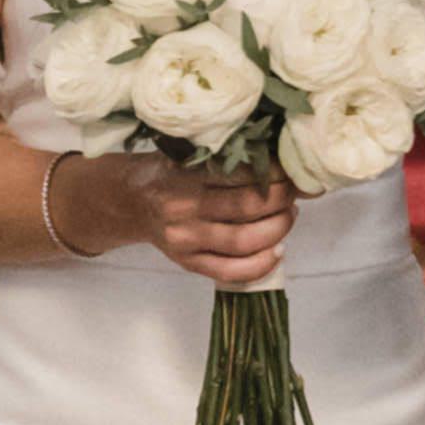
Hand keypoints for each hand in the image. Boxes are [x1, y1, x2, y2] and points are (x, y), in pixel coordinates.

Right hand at [51, 153, 299, 288]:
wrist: (131, 201)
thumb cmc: (170, 171)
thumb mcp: (191, 153)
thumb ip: (228, 156)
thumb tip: (283, 158)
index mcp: (186, 174)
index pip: (244, 174)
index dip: (278, 174)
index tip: (293, 171)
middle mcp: (184, 207)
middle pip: (249, 207)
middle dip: (283, 200)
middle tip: (294, 194)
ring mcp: (185, 240)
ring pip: (244, 240)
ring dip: (278, 229)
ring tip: (288, 216)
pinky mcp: (187, 263)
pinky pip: (230, 271)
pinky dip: (261, 265)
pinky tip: (277, 251)